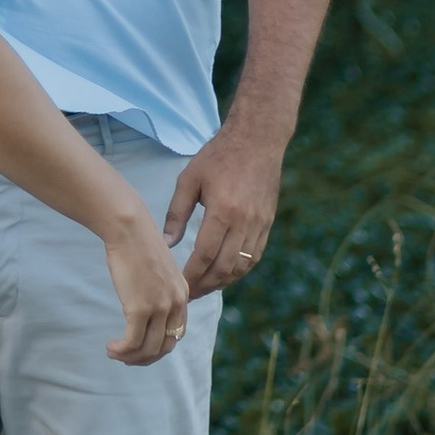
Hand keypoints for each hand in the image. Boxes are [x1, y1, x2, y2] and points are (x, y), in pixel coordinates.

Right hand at [103, 207, 190, 367]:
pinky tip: (110, 347)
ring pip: (148, 349)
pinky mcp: (140, 308)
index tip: (139, 346)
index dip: (158, 346)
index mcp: (182, 293)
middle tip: (126, 356)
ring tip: (114, 352)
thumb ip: (157, 286)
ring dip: (130, 357)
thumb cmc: (136, 243)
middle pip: (165, 347)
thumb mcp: (156, 267)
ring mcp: (160, 307)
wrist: (128, 227)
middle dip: (145, 357)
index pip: (176, 333)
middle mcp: (175, 303)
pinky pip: (132, 342)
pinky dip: (121, 350)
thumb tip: (145, 301)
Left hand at [165, 122, 282, 293]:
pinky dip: (239, 270)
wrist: (257, 139)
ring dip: (222, 281)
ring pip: (241, 266)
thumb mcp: (189, 179)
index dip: (192, 275)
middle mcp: (244, 222)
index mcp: (223, 210)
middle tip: (188, 295)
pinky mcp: (267, 223)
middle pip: (224, 267)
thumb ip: (177, 213)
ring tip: (204, 287)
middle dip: (205, 285)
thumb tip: (167, 244)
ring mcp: (259, 224)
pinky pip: (254, 256)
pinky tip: (225, 274)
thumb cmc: (218, 156)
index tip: (179, 286)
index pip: (205, 255)